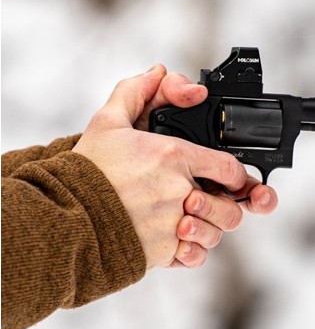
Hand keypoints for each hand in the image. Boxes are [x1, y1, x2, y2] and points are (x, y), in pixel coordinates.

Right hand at [73, 65, 277, 269]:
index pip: (229, 168)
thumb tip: (158, 72)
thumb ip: (136, 92)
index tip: (230, 179)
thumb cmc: (87, 170)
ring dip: (209, 228)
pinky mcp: (161, 251)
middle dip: (227, 205)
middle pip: (229, 207)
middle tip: (210, 201)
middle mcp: (178, 191)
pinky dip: (192, 251)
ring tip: (190, 219)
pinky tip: (178, 238)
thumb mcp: (108, 121)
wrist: (65, 215)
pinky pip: (193, 257)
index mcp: (173, 156)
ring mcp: (171, 224)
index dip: (236, 175)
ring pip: (215, 234)